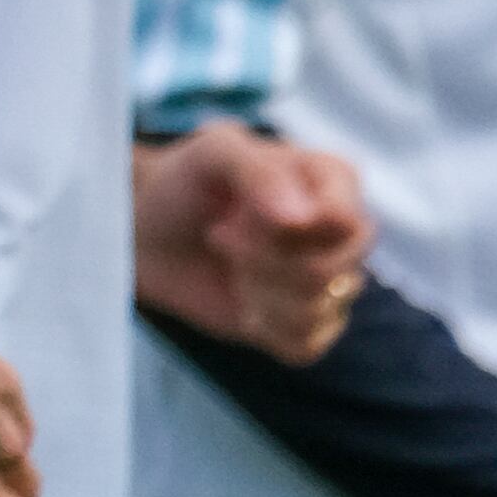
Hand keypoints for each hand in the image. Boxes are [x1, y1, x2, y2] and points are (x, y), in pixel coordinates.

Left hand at [133, 123, 377, 362]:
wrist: (149, 229)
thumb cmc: (186, 181)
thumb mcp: (213, 152)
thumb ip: (258, 171)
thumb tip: (301, 219)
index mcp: (335, 180)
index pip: (347, 222)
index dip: (290, 231)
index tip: (238, 213)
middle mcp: (343, 232)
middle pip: (333, 270)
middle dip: (263, 260)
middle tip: (219, 235)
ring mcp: (331, 281)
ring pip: (319, 308)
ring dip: (257, 289)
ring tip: (229, 260)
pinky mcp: (308, 323)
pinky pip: (305, 344)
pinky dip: (263, 326)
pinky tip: (242, 300)